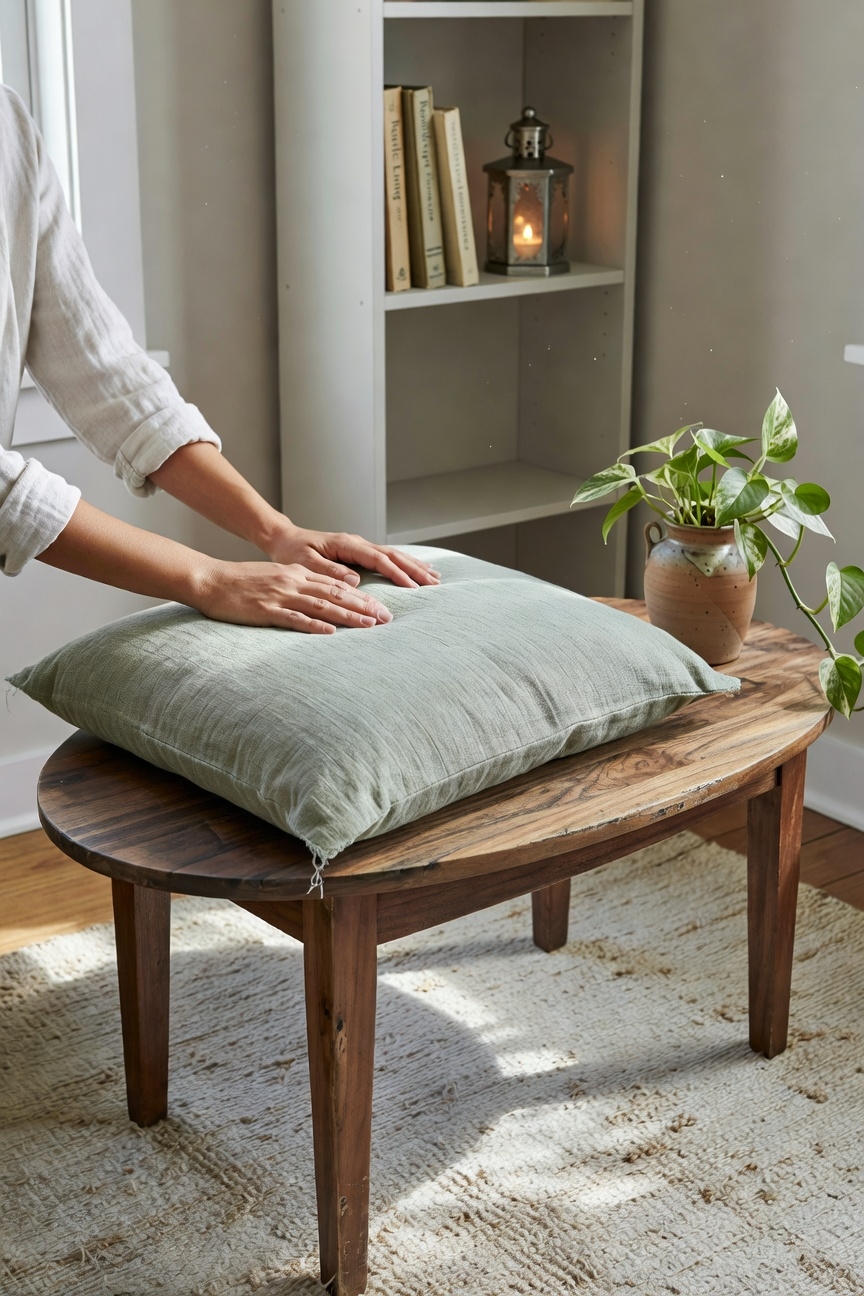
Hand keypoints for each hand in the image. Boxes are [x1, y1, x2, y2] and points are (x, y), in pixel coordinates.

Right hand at [195, 559, 395, 633]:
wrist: (209, 580)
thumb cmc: (240, 582)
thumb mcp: (274, 577)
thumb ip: (297, 585)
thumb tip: (319, 599)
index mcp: (296, 573)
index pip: (336, 585)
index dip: (361, 597)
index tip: (380, 607)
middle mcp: (293, 581)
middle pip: (336, 594)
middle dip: (364, 606)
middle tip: (386, 618)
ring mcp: (280, 595)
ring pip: (322, 606)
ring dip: (348, 616)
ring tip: (369, 625)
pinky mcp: (266, 610)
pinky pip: (294, 618)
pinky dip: (315, 625)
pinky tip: (331, 632)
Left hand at [265, 522, 440, 589]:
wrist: (284, 538)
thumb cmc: (291, 551)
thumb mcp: (305, 562)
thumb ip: (329, 571)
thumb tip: (355, 580)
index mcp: (345, 544)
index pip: (378, 559)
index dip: (397, 573)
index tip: (413, 587)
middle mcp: (355, 543)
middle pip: (392, 554)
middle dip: (415, 569)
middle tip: (435, 583)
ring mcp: (358, 546)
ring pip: (393, 554)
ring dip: (414, 566)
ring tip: (435, 577)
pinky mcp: (358, 552)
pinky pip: (386, 557)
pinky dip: (404, 563)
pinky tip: (416, 570)